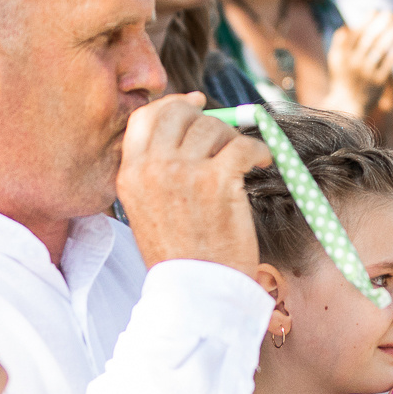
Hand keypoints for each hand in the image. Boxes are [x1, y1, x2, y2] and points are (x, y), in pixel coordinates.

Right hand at [115, 94, 272, 277]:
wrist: (196, 290)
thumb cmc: (180, 254)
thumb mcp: (148, 208)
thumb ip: (157, 169)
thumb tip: (188, 124)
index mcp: (130, 174)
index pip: (146, 117)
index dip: (173, 104)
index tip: (196, 103)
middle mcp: (153, 168)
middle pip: (181, 114)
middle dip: (206, 120)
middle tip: (225, 138)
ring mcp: (185, 172)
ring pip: (215, 129)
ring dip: (233, 141)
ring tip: (241, 164)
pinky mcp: (219, 180)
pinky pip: (243, 145)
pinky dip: (259, 150)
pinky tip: (261, 162)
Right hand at [325, 10, 392, 118]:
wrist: (347, 106)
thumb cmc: (342, 80)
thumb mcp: (335, 62)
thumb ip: (338, 43)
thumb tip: (346, 26)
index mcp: (343, 56)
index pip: (356, 33)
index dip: (366, 20)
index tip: (376, 10)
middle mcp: (354, 63)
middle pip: (369, 39)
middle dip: (381, 24)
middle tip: (391, 13)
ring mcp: (367, 73)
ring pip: (380, 49)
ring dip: (391, 34)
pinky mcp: (378, 82)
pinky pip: (389, 63)